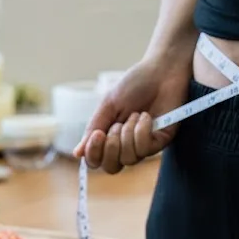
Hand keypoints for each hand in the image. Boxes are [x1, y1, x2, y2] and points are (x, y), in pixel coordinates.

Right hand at [74, 57, 190, 173]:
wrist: (160, 71)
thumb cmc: (134, 84)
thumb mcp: (108, 105)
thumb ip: (93, 128)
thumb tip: (77, 153)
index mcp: (110, 136)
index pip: (97, 161)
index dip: (94, 154)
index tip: (97, 135)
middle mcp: (126, 144)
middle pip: (112, 167)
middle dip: (111, 148)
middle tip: (116, 125)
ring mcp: (144, 144)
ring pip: (129, 159)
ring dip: (128, 134)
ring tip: (135, 114)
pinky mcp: (161, 141)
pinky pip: (145, 148)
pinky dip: (142, 131)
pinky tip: (145, 116)